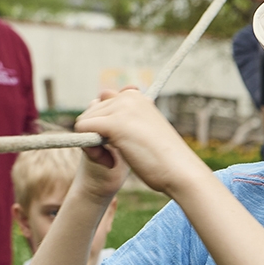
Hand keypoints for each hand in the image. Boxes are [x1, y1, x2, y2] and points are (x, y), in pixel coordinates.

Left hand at [74, 88, 210, 194]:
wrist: (181, 172)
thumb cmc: (163, 158)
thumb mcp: (141, 130)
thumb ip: (122, 115)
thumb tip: (101, 93)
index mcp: (135, 97)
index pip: (101, 103)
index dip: (103, 126)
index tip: (120, 144)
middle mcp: (128, 97)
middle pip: (90, 113)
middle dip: (96, 135)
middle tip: (117, 156)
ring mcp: (122, 108)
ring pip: (85, 122)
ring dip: (93, 145)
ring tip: (117, 160)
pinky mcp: (115, 123)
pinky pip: (83, 129)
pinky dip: (91, 150)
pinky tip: (111, 162)